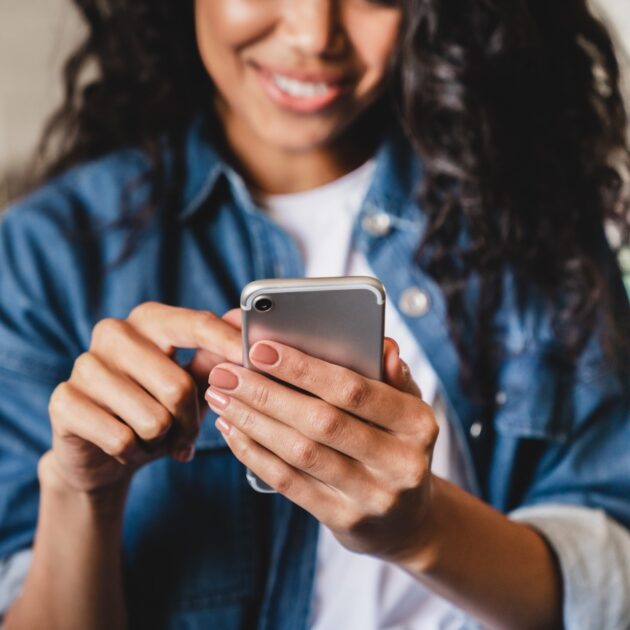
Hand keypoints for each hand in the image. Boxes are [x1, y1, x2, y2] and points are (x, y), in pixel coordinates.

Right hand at [46, 302, 241, 493]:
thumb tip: (243, 323)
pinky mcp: (64, 400)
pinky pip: (121, 439)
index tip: (253, 359)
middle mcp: (114, 332)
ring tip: (153, 438)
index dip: (228, 344)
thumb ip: (215, 356)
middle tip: (185, 435)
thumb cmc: (155, 409)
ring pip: (152, 419)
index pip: (197, 324)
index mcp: (150, 320)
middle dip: (190, 422)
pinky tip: (127, 448)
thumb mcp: (191, 383)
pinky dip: (133, 454)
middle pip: (178, 386)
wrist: (102, 452)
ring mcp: (84, 364)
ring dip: (161, 441)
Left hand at [205, 337, 438, 562]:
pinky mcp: (344, 520)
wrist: (408, 520)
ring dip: (253, 421)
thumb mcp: (408, 409)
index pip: (355, 390)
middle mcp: (400, 463)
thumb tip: (382, 346)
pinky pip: (290, 483)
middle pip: (321, 422)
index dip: (304, 369)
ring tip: (221, 398)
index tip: (260, 349)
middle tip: (226, 373)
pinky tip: (233, 431)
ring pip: (300, 453)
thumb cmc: (398, 445)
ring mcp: (372, 496)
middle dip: (266, 393)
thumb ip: (393, 376)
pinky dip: (255, 454)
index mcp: (418, 424)